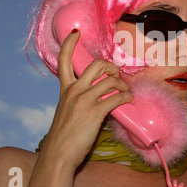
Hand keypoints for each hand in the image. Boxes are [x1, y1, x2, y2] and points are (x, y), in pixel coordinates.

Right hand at [40, 29, 132, 169]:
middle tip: (116, 75)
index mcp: (65, 89)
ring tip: (125, 92)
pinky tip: (128, 101)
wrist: (58, 154)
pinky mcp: (95, 112)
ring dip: (122, 85)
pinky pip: (117, 97)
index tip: (76, 33)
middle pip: (96, 65)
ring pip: (110, 80)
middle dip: (111, 67)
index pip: (64, 60)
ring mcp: (84, 100)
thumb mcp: (66, 111)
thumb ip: (77, 99)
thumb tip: (97, 96)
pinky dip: (126, 97)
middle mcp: (74, 90)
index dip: (70, 43)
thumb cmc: (63, 135)